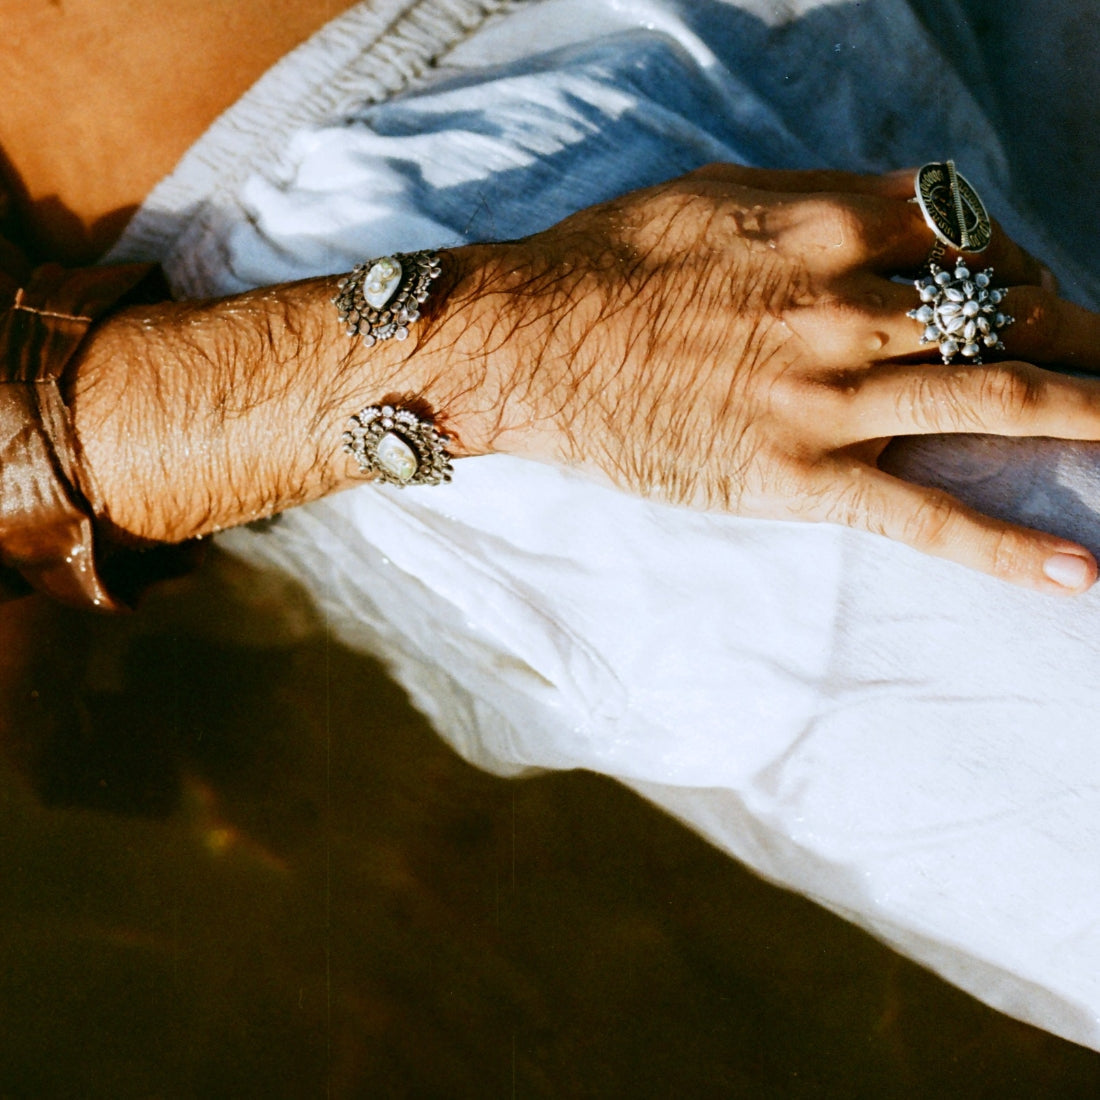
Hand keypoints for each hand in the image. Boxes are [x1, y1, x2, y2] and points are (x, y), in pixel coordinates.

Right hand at [485, 165, 1099, 593]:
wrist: (532, 343)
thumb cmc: (610, 261)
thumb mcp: (719, 196)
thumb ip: (818, 207)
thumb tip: (886, 217)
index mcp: (832, 226)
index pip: (974, 232)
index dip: (1015, 257)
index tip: (1020, 284)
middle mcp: (850, 306)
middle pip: (1009, 312)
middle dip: (1076, 331)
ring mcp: (830, 397)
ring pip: (998, 400)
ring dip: (1090, 414)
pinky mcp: (800, 477)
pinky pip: (925, 517)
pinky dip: (1009, 546)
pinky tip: (1081, 572)